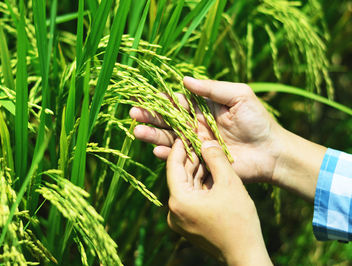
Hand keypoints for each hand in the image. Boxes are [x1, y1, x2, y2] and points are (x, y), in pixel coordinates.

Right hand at [130, 77, 282, 182]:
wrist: (271, 152)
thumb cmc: (257, 121)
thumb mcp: (239, 96)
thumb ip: (212, 88)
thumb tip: (184, 79)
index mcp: (203, 109)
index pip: (176, 103)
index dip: (160, 100)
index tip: (142, 96)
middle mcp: (195, 126)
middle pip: (168, 121)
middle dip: (150, 117)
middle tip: (133, 113)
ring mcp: (197, 145)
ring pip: (170, 139)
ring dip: (153, 136)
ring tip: (137, 132)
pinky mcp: (200, 162)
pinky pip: (181, 159)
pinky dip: (168, 156)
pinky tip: (157, 151)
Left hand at [166, 139, 271, 264]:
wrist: (245, 254)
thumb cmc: (239, 220)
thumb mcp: (229, 183)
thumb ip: (216, 158)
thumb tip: (206, 140)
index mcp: (178, 201)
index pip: (173, 165)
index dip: (180, 147)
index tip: (186, 133)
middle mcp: (173, 211)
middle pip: (179, 176)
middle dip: (191, 158)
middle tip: (199, 140)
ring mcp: (179, 219)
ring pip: (186, 187)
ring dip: (196, 171)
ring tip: (207, 153)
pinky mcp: (187, 224)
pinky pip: (190, 198)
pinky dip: (199, 185)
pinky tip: (209, 172)